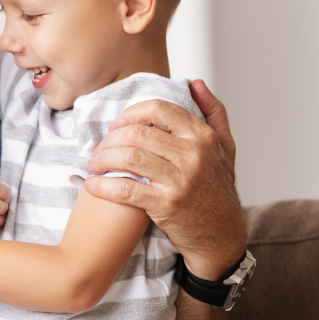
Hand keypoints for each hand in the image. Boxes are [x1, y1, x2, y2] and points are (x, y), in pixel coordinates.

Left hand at [84, 80, 246, 278]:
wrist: (222, 237)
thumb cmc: (219, 190)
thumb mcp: (226, 148)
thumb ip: (213, 112)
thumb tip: (195, 82)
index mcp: (203, 137)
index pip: (157, 110)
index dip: (129, 114)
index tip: (116, 126)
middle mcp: (194, 154)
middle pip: (137, 133)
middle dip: (109, 139)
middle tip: (98, 148)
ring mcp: (181, 180)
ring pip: (128, 157)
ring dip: (102, 159)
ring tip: (93, 165)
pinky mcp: (167, 204)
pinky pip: (125, 189)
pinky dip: (102, 186)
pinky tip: (92, 185)